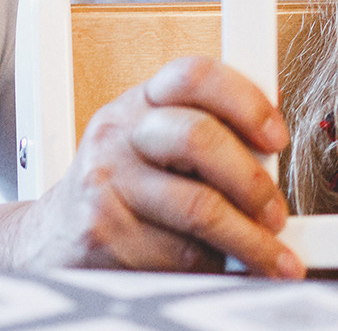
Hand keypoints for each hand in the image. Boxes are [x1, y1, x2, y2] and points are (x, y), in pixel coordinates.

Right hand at [0, 56, 304, 275]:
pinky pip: (175, 253)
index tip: (278, 138)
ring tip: (268, 251)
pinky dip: (211, 265)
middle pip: (200, 139)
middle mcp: (120, 133)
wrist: (55, 232)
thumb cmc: (129, 180)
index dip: (246, 101)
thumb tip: (274, 134)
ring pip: (196, 208)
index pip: (197, 75)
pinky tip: (222, 266)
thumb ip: (216, 126)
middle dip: (252, 181)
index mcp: (146, 98)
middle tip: (277, 212)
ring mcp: (105, 183)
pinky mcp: (101, 235)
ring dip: (246, 238)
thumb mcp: (164, 138)